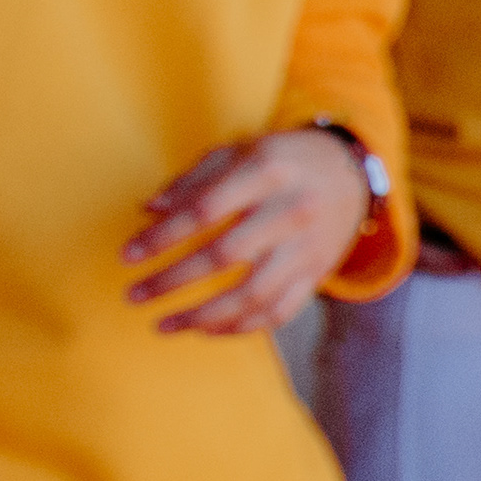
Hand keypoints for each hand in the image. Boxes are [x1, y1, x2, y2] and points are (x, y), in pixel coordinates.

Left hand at [124, 129, 373, 333]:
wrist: (352, 172)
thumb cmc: (283, 159)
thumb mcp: (241, 151)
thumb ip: (194, 179)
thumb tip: (149, 211)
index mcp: (268, 172)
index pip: (204, 210)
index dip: (161, 236)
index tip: (127, 255)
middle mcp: (292, 210)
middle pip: (224, 256)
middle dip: (172, 280)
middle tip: (134, 294)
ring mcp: (308, 247)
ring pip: (253, 294)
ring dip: (202, 316)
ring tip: (164, 325)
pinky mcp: (318, 273)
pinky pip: (279, 311)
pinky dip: (240, 327)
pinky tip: (207, 330)